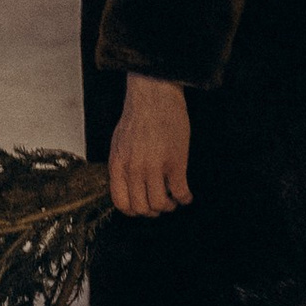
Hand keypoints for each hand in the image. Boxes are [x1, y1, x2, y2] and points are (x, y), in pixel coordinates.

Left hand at [107, 73, 191, 217]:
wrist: (154, 95)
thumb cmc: (138, 116)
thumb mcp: (119, 143)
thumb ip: (121, 165)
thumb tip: (125, 185)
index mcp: (118, 164)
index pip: (121, 202)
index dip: (133, 210)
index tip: (142, 207)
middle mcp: (134, 169)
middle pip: (141, 207)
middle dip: (152, 211)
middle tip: (160, 203)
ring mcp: (155, 167)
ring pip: (160, 204)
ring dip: (169, 205)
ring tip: (173, 199)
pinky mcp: (175, 162)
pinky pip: (181, 192)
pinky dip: (185, 198)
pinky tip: (186, 194)